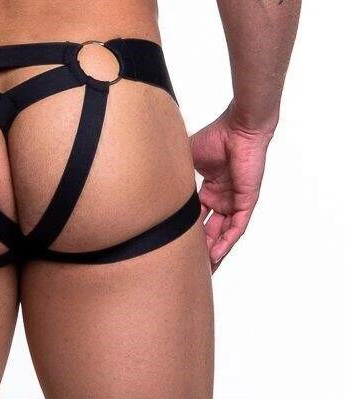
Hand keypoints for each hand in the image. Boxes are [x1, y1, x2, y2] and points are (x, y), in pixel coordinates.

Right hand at [190, 108, 272, 271]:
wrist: (238, 129)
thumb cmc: (216, 137)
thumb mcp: (187, 158)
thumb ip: (176, 174)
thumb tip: (153, 182)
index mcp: (210, 188)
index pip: (197, 217)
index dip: (188, 231)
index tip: (175, 244)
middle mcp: (222, 198)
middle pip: (210, 230)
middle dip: (201, 248)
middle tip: (189, 266)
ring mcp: (235, 201)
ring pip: (223, 233)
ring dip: (214, 251)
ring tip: (203, 269)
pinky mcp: (246, 201)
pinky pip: (236, 227)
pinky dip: (226, 242)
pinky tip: (215, 255)